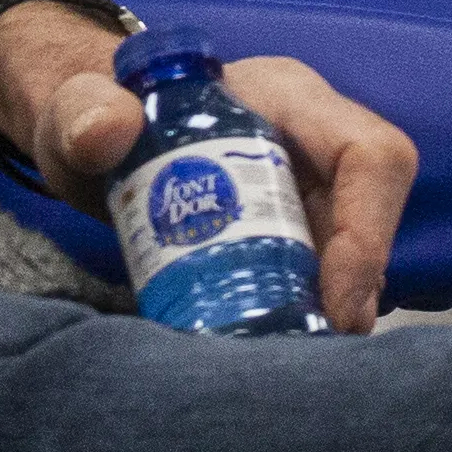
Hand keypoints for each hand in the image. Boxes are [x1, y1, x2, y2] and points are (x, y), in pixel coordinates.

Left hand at [11, 21, 420, 330]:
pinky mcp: (290, 233)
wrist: (86, 141)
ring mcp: (306, 191)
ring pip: (357, 256)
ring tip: (282, 353)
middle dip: (356, 287)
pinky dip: (304, 317)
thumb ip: (82, 113)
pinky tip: (266, 348)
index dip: (369, 231)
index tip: (332, 301)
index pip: (370, 156)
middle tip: (311, 343)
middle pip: (374, 214)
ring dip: (334, 311)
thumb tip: (109, 129)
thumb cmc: (92, 115)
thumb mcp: (77, 113)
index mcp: (287, 98)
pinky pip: (321, 280)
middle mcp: (312, 144)